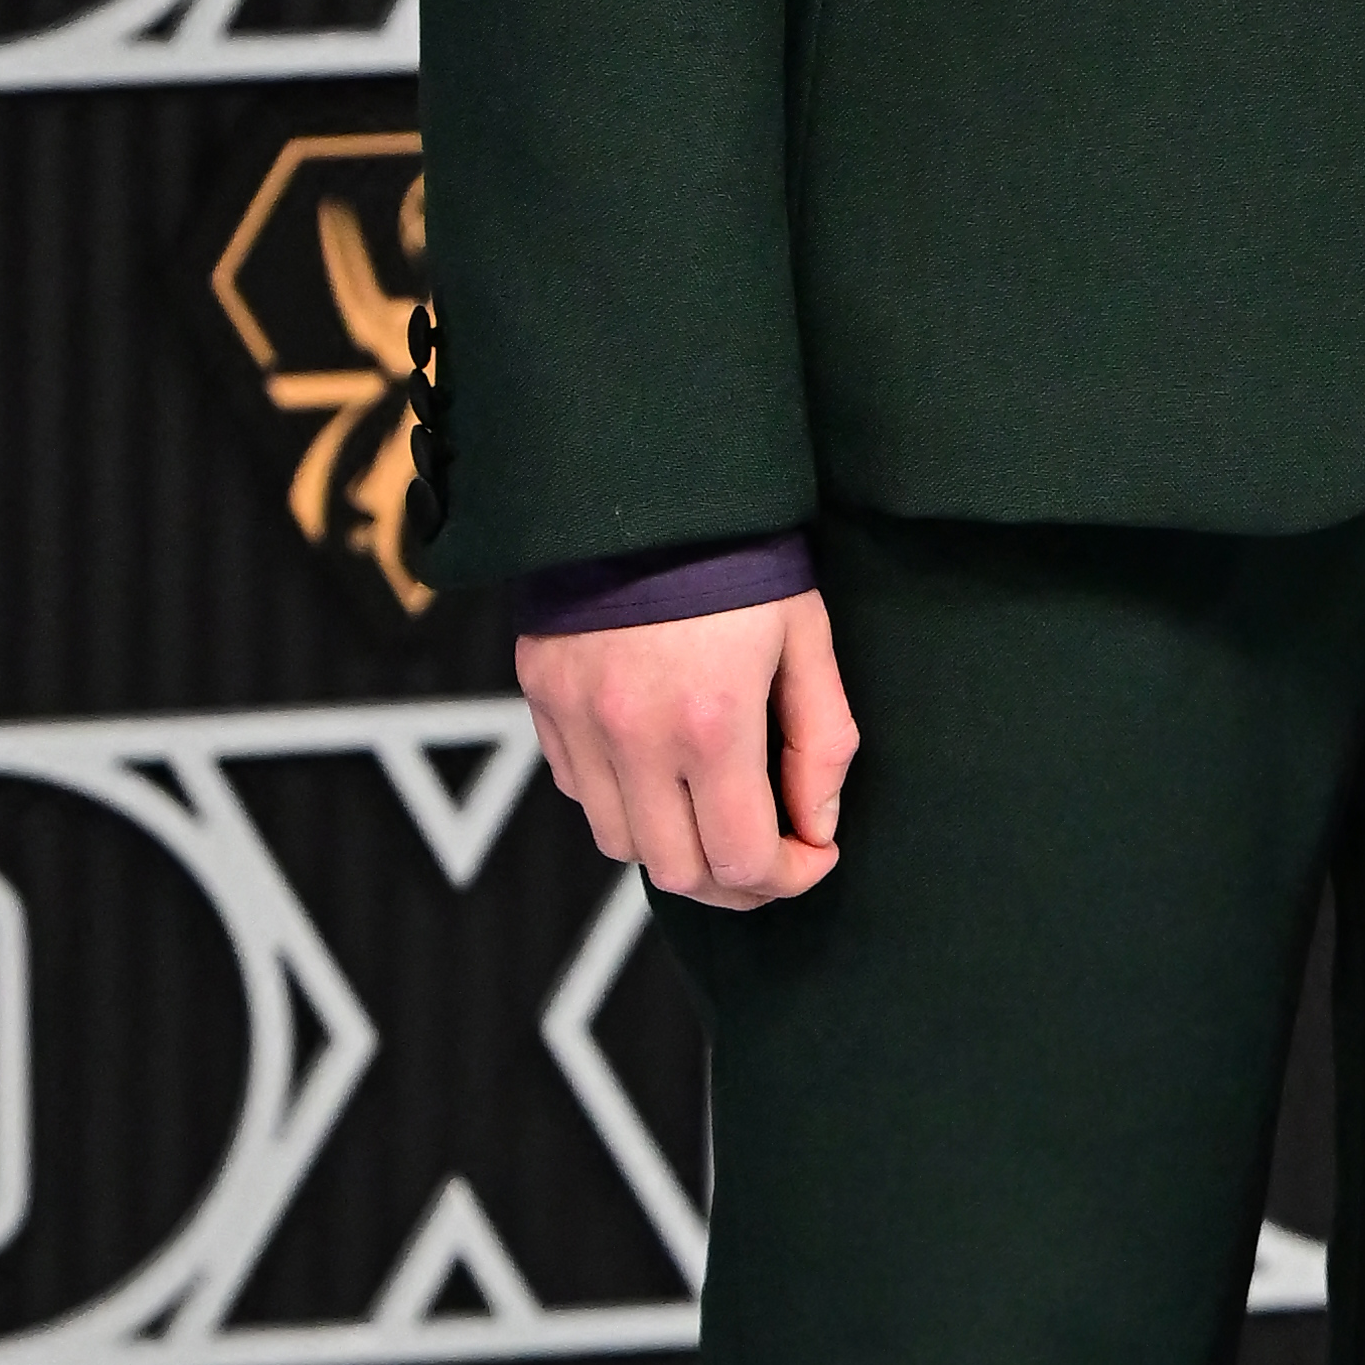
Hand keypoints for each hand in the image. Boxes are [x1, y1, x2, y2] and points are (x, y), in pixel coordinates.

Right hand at [518, 589, 856, 908]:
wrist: (644, 482)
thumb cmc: (741, 558)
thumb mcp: (807, 639)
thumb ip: (822, 743)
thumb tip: (816, 827)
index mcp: (712, 725)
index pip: (742, 861)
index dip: (787, 878)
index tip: (813, 853)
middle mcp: (634, 737)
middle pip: (676, 872)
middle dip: (732, 881)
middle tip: (768, 853)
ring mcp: (578, 721)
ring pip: (619, 843)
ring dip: (673, 847)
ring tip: (713, 814)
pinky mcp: (542, 699)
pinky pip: (579, 790)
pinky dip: (622, 800)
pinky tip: (659, 767)